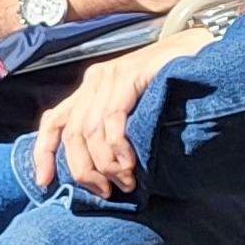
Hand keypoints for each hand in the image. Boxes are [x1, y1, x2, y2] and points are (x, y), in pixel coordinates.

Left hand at [25, 29, 211, 198]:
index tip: (44, 182)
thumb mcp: (135, 113)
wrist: (201, 53)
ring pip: (89, 131)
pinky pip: (112, 119)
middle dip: (83, 170)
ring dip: (105, 165)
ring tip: (125, 182)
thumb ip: (114, 131)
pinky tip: (131, 163)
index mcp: (90, 89)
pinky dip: (117, 148)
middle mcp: (95, 80)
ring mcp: (111, 76)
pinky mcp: (130, 75)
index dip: (43, 152)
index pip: (53, 121)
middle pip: (70, 133)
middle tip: (104, 191)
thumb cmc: (172, 89)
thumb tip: (102, 174)